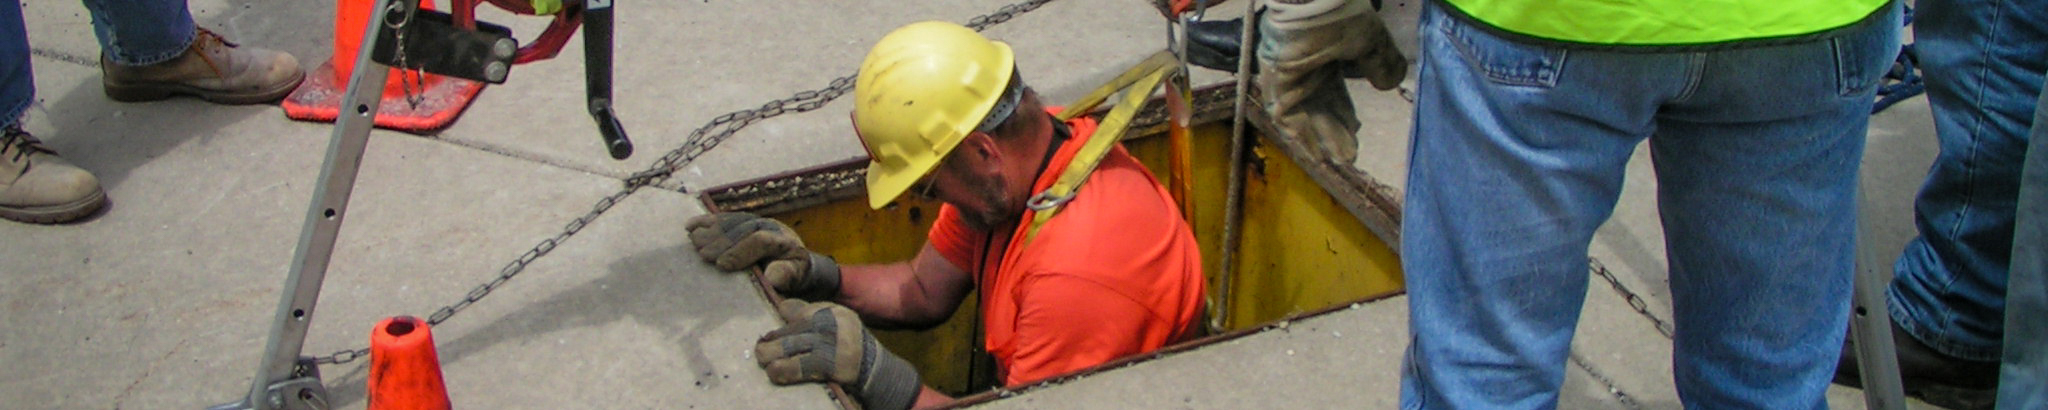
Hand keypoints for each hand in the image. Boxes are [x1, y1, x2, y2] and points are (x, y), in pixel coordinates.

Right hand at [684, 212, 841, 299]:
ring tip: (695, 242)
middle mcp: (768, 225)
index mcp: (783, 241)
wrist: (794, 261)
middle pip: (740, 229)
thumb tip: (771, 277)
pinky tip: (690, 226)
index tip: (721, 264)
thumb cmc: (792, 273)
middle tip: (702, 254)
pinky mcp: (742, 221)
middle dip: (720, 241)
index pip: (759, 240)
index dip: (739, 251)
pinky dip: (705, 221)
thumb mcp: (795, 277)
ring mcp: (754, 220)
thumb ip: (785, 275)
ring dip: (710, 231)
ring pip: (730, 221)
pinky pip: (723, 218)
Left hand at [756, 300, 920, 409]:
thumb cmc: (850, 349)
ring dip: (770, 356)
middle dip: (771, 341)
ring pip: (790, 346)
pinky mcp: (830, 363)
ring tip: (764, 360)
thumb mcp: (836, 325)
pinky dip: (783, 370)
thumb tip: (781, 308)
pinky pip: (799, 366)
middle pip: (791, 328)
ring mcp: (832, 342)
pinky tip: (774, 373)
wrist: (877, 372)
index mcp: (832, 310)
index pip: (798, 309)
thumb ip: (810, 315)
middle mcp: (832, 322)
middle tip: (760, 350)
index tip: (767, 334)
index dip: (779, 321)